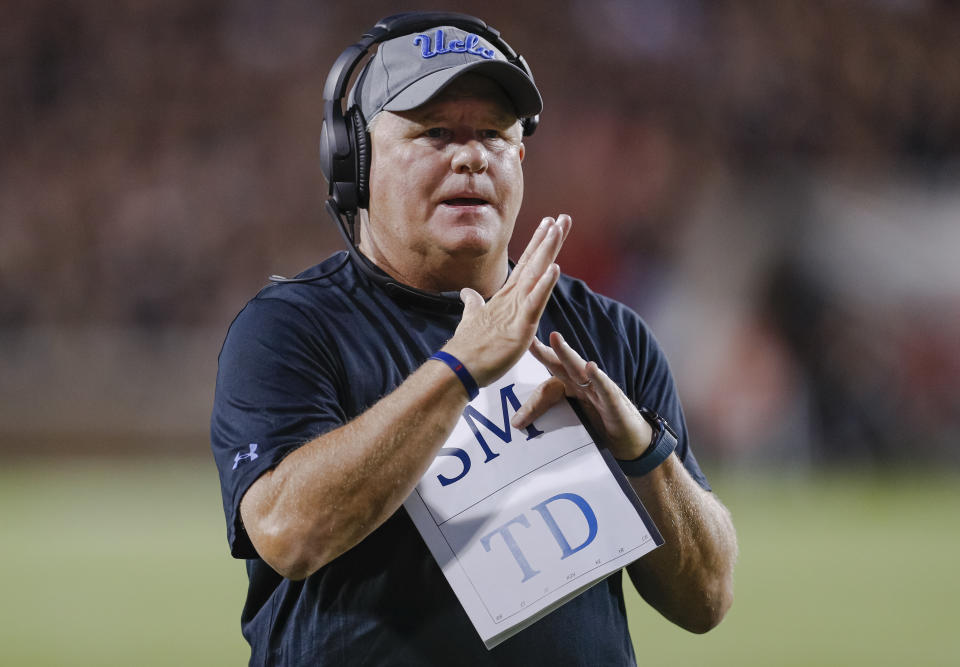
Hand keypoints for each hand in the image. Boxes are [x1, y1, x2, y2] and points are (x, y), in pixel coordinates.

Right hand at [443, 214, 570, 386]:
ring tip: (558, 229)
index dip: (538, 244)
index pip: (526, 265)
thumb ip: (473, 304)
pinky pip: (535, 303)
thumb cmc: (467, 347)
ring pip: (536, 275)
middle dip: (549, 240)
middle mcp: (512, 298)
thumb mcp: (473, 320)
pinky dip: (545, 285)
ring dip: (547, 251)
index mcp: (506, 298)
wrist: (458, 367)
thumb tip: (467, 293)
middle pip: (535, 263)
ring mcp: (516, 310)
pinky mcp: (520, 327)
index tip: (549, 225)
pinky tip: (554, 268)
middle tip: (563, 217)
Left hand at [510, 332, 653, 459]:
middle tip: (529, 338)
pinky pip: (606, 389)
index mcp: (573, 388)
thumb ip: (549, 418)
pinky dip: (599, 378)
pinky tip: (591, 367)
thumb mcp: (571, 423)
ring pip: (581, 370)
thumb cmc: (601, 428)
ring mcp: (600, 391)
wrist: (632, 443)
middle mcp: (585, 385)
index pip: (551, 374)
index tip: (519, 346)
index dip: (537, 362)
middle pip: (562, 365)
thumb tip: (515, 423)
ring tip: (555, 338)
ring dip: (567, 354)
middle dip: (546, 351)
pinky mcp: (615, 403)